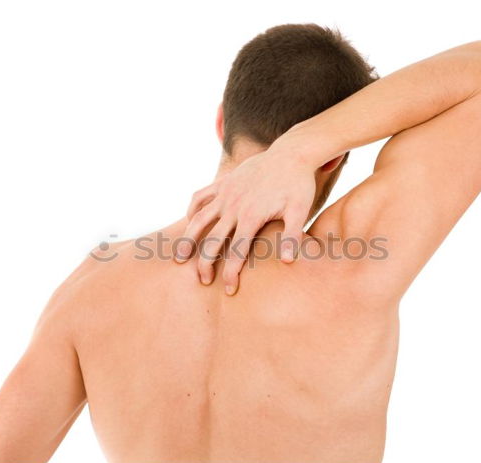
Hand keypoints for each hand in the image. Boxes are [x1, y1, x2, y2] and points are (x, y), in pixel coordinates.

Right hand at [174, 143, 315, 294]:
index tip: (229, 291)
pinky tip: (189, 222)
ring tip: (179, 258)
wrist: (291, 153)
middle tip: (203, 281)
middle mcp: (233, 205)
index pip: (236, 252)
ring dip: (187, 240)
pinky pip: (200, 196)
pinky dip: (192, 210)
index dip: (231, 274)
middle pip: (211, 240)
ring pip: (198, 219)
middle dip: (204, 263)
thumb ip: (293, 236)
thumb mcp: (300, 210)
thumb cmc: (298, 185)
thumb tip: (288, 262)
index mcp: (252, 216)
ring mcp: (225, 193)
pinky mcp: (223, 182)